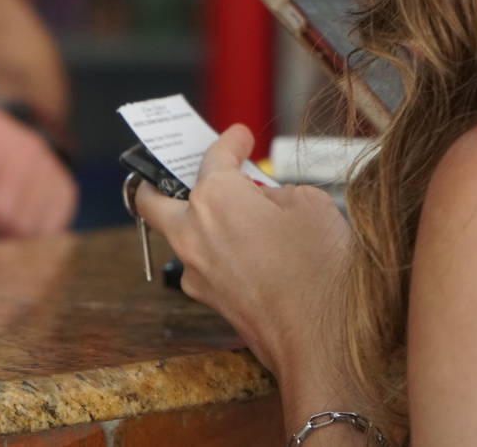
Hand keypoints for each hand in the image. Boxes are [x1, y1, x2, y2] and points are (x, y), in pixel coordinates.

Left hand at [134, 124, 349, 381]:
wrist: (322, 340)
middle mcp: (192, 232)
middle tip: (186, 169)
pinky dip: (219, 251)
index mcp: (214, 197)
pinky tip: (252, 251)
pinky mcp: (208, 299)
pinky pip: (204, 264)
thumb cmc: (320, 271)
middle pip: (154, 198)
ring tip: (236, 212)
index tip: (237, 137)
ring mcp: (195, 270)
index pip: (213, 157)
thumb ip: (277, 191)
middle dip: (163, 178)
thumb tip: (266, 199)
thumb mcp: (310, 204)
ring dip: (198, 220)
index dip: (229, 142)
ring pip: (180, 235)